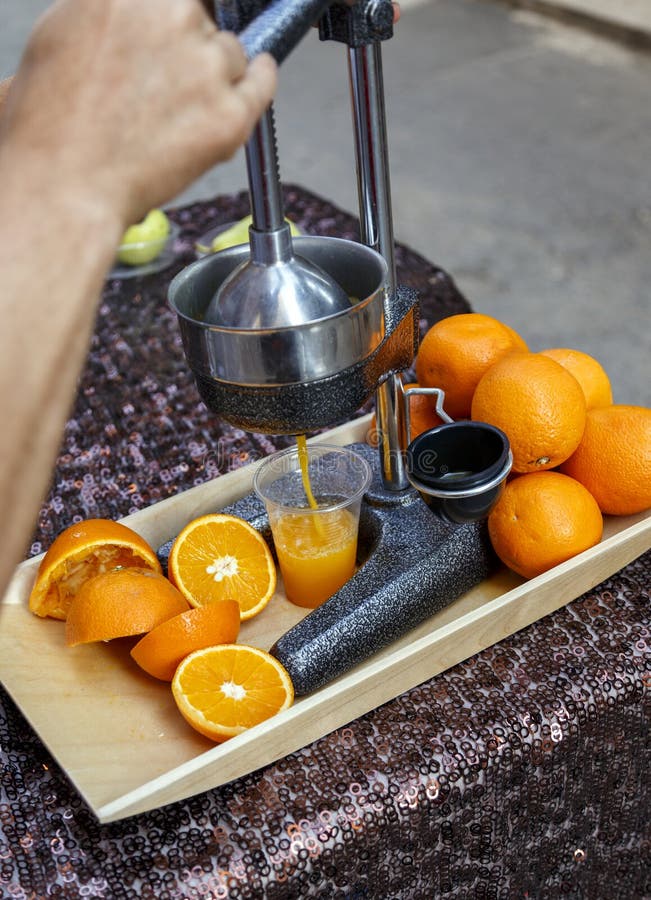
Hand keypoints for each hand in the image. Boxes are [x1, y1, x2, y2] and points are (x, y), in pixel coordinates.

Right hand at [0, 0, 277, 227]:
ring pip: (231, 52)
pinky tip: (255, 79)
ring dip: (217, 73)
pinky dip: (260, 81)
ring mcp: (205, 67)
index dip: (172, 16)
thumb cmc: (54, 126)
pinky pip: (262, 84)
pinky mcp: (229, 114)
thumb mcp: (64, 36)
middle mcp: (170, 17)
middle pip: (201, 17)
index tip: (173, 30)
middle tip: (167, 83)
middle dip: (189, 44)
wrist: (65, 185)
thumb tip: (137, 14)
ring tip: (184, 109)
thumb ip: (113, 16)